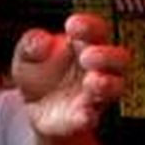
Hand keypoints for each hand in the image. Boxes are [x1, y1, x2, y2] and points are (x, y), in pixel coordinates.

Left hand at [12, 13, 129, 136]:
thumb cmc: (37, 76)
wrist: (34, 111)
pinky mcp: (85, 118)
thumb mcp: (25, 56)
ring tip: (92, 81)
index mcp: (84, 45)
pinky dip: (89, 116)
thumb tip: (42, 41)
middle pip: (118, 58)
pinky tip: (84, 114)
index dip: (89, 26)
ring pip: (115, 87)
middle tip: (87, 56)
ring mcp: (94, 94)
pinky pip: (93, 117)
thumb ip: (30, 45)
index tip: (72, 26)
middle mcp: (97, 68)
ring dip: (107, 84)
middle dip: (106, 55)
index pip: (96, 30)